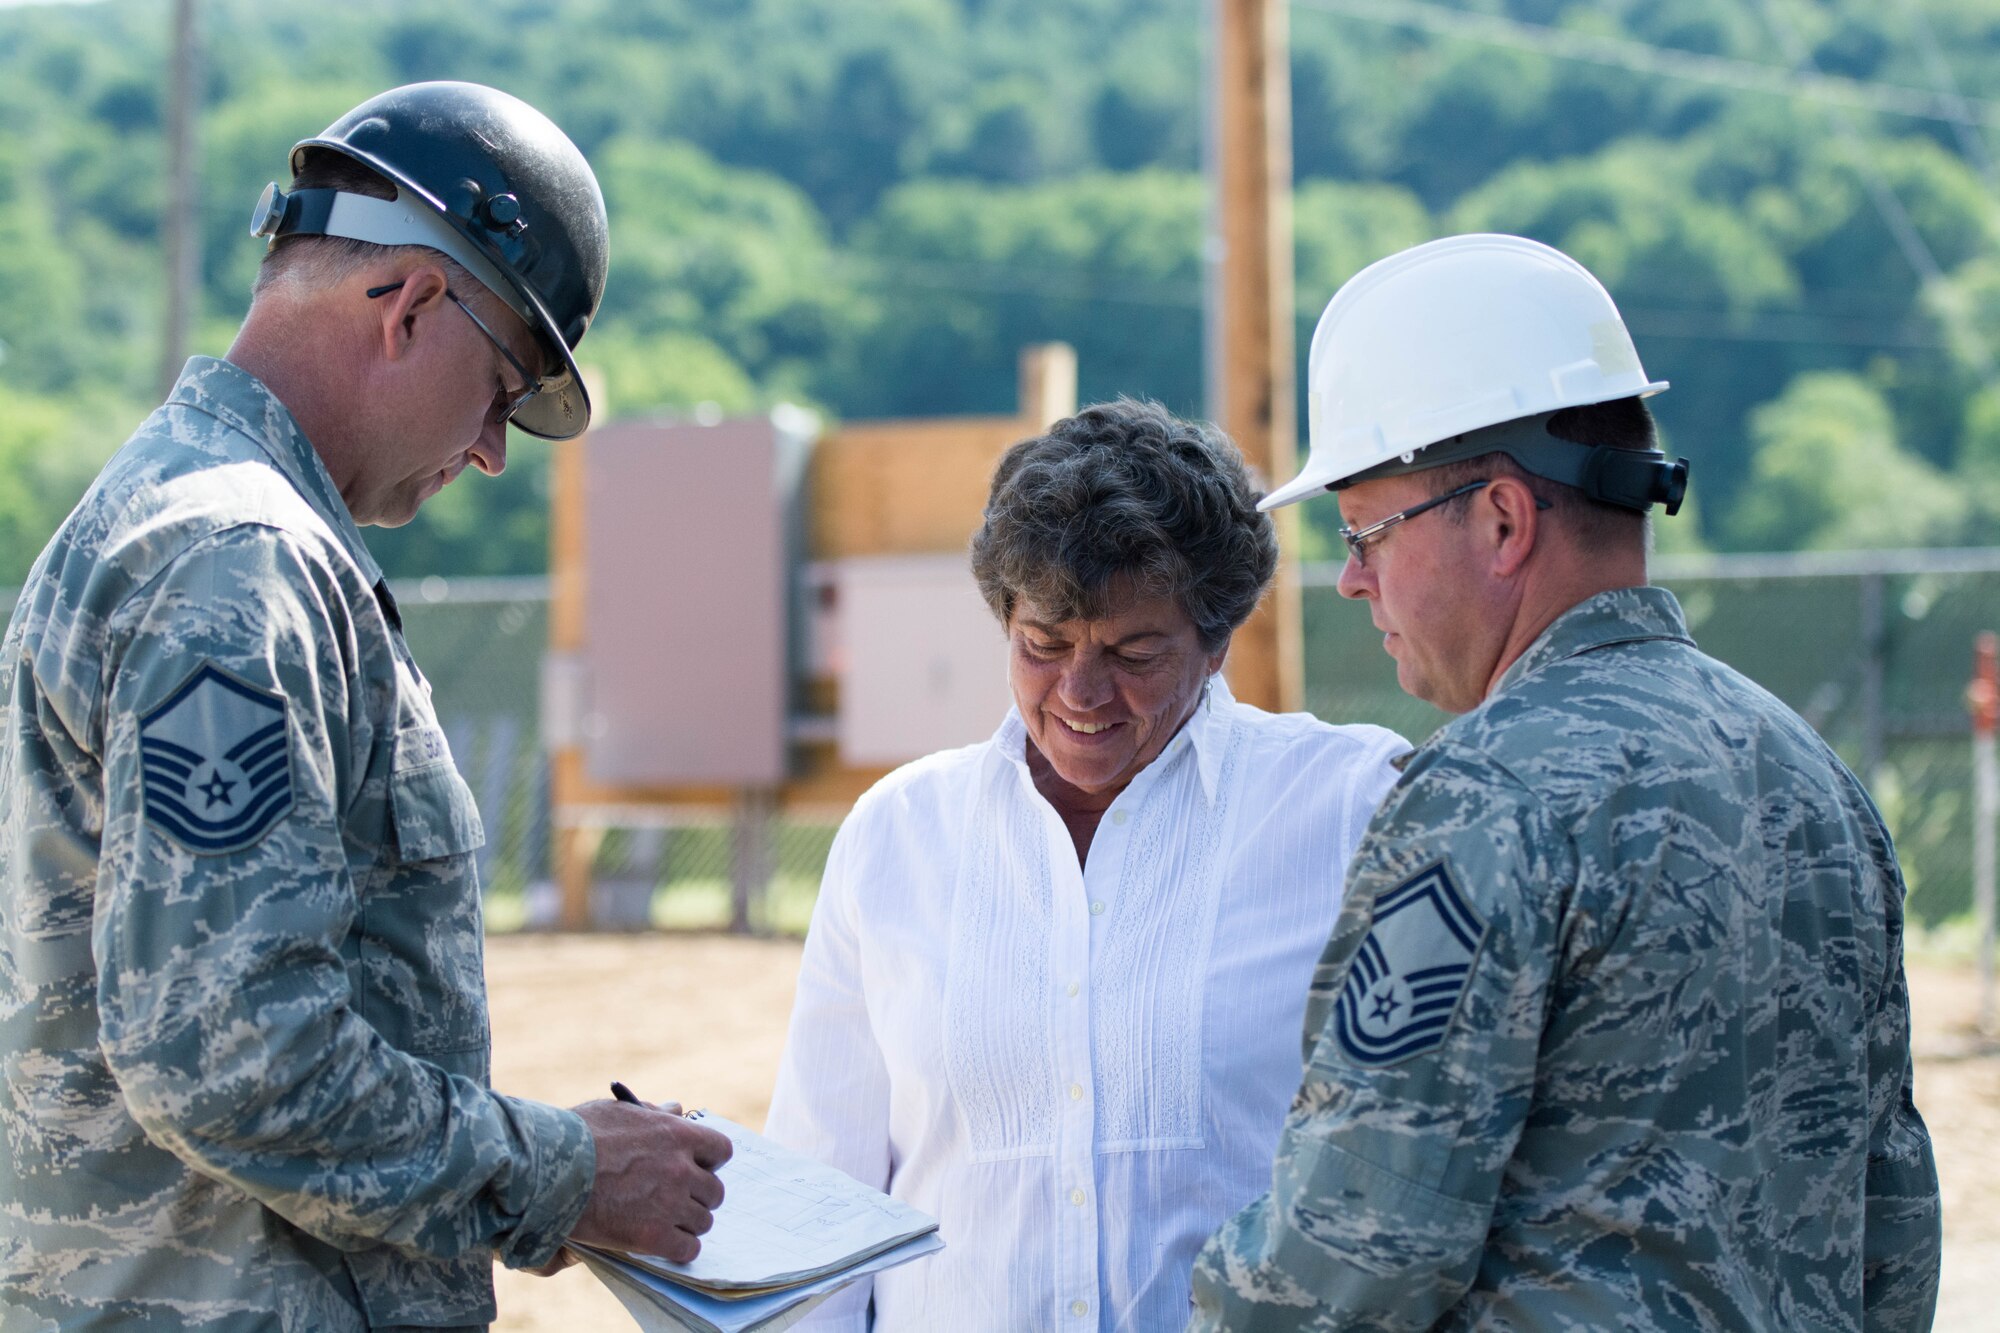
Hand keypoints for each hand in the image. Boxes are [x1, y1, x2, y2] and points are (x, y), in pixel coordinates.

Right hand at [566, 1098, 732, 1263]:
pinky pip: (687, 1249)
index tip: (695, 1166)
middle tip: (676, 1198)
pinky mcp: (653, 1236)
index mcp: (676, 1134)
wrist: (547, 1172)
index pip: (721, 1150)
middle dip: (698, 1195)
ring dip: (687, 1223)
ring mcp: (669, 1203)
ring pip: (702, 1221)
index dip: (710, 1161)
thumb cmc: (576, 1136)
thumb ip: (653, 1114)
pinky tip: (662, 1243)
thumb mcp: (617, 1112)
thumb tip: (676, 1108)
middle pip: (714, 1191)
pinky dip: (678, 1249)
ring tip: (664, 1221)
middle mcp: (680, 1168)